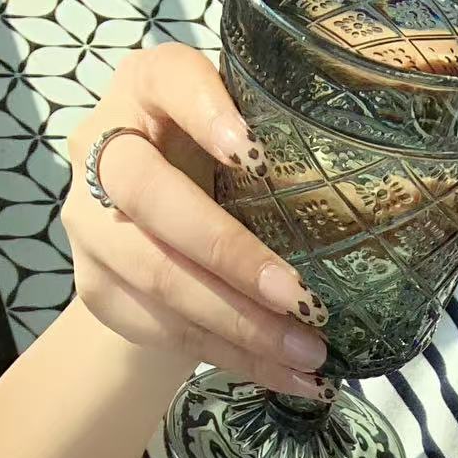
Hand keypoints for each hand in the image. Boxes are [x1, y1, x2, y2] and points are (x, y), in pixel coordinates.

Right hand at [62, 43, 331, 398]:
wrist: (152, 237)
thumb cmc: (216, 176)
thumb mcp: (241, 145)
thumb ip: (272, 150)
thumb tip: (366, 197)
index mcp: (146, 89)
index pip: (167, 81)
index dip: (206, 115)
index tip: (253, 157)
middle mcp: (104, 150)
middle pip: (155, 201)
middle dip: (233, 257)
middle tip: (303, 301)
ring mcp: (91, 224)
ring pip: (162, 279)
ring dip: (243, 326)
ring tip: (310, 354)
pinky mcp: (98, 289)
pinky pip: (170, 332)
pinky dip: (238, 359)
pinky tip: (290, 376)